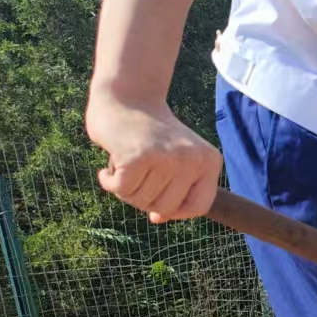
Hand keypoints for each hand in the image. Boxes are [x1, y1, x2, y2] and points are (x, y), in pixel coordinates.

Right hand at [87, 97, 223, 222]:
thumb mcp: (176, 160)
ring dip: (124, 187)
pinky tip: (111, 161)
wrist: (127, 97)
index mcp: (209, 161)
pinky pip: (119, 189)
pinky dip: (108, 180)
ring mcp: (167, 157)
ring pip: (139, 200)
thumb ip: (173, 191)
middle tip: (136, 174)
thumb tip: (158, 219)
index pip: (199, 207)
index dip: (175, 211)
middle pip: (165, 207)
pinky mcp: (138, 156)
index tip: (158, 203)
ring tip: (126, 161)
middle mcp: (193, 160)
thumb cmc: (150, 134)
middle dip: (143, 198)